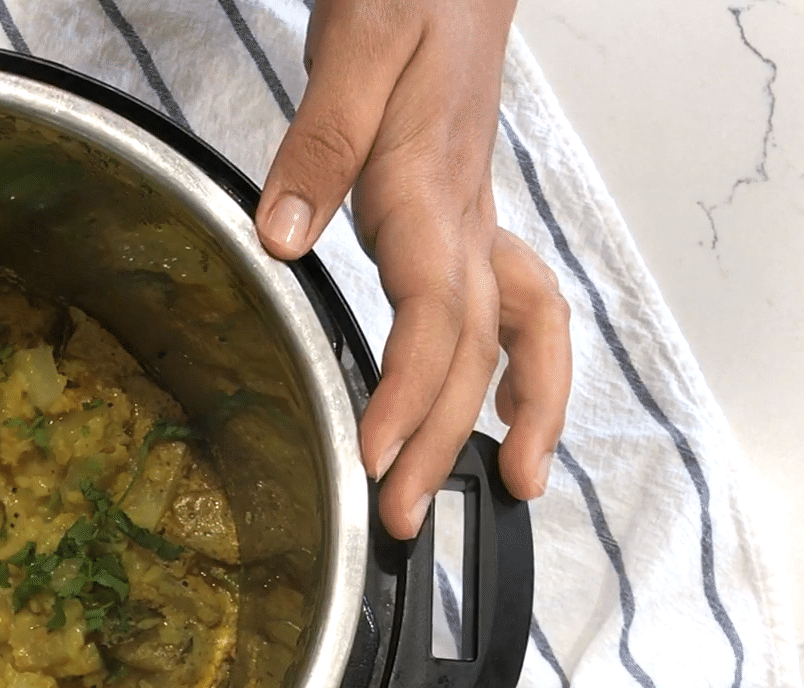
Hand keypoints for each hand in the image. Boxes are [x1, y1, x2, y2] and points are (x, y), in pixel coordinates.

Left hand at [254, 0, 570, 539]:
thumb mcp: (355, 50)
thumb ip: (317, 140)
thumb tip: (283, 229)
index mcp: (431, 190)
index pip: (432, 316)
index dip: (405, 395)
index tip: (372, 457)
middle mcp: (466, 218)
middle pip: (473, 351)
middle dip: (443, 443)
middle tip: (404, 520)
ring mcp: (477, 222)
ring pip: (520, 334)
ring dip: (519, 415)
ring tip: (512, 489)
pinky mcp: (470, 219)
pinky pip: (515, 307)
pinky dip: (519, 368)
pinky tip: (499, 410)